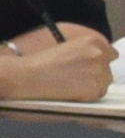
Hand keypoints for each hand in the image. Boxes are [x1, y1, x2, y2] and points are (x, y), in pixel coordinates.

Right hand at [0, 25, 114, 103]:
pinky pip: (97, 95)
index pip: (110, 53)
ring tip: (71, 86)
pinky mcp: (94, 88)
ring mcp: (98, 71)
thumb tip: (93, 62)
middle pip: (108, 69)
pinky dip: (87, 96)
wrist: (27, 75)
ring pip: (104, 83)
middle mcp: (99, 54)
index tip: (89, 67)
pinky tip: (71, 92)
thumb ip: (84, 52)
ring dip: (92, 85)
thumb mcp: (65, 47)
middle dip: (96, 74)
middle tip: (76, 78)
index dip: (99, 62)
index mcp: (92, 41)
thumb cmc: (38, 62)